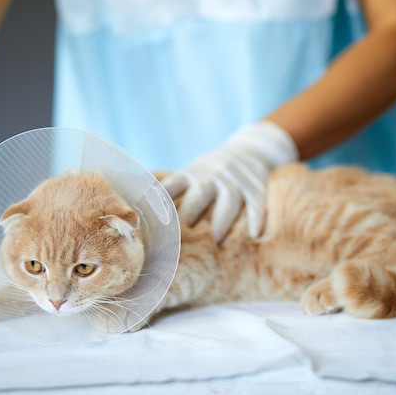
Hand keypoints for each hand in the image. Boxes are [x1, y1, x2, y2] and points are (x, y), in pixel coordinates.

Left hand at [162, 122, 297, 241]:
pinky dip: (256, 217)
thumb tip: (138, 217)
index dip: (160, 206)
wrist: (250, 149)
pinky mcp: (256, 187)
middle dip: (187, 219)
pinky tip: (254, 234)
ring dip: (219, 224)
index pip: (171, 188)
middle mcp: (211, 176)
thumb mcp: (190, 174)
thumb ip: (171, 195)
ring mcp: (235, 181)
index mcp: (190, 175)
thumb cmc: (209, 173)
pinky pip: (257, 203)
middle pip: (198, 198)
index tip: (149, 225)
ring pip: (228, 203)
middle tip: (177, 245)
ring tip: (212, 245)